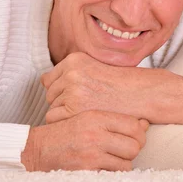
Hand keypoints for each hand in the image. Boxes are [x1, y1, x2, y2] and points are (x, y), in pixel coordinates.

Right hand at [21, 110, 148, 171]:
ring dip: (123, 163)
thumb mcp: (89, 117)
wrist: (38, 149)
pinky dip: (111, 172)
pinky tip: (103, 166)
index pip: (134, 125)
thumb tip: (144, 123)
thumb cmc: (66, 132)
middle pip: (134, 146)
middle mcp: (95, 134)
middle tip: (125, 150)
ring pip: (126, 163)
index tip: (136, 137)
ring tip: (112, 158)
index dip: (140, 133)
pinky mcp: (86, 171)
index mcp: (97, 117)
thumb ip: (115, 119)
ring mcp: (91, 154)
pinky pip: (112, 175)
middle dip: (133, 150)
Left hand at [41, 52, 167, 123]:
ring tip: (86, 112)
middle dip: (62, 101)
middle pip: (49, 93)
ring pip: (52, 106)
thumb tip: (43, 81)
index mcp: (74, 59)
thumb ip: (72, 72)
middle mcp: (70, 72)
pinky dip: (65, 122)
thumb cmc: (120, 84)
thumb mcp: (94, 68)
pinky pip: (55, 118)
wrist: (139, 94)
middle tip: (83, 106)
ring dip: (65, 112)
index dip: (60, 90)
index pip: (49, 79)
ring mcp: (71, 90)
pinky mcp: (73, 108)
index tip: (75, 96)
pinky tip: (82, 120)